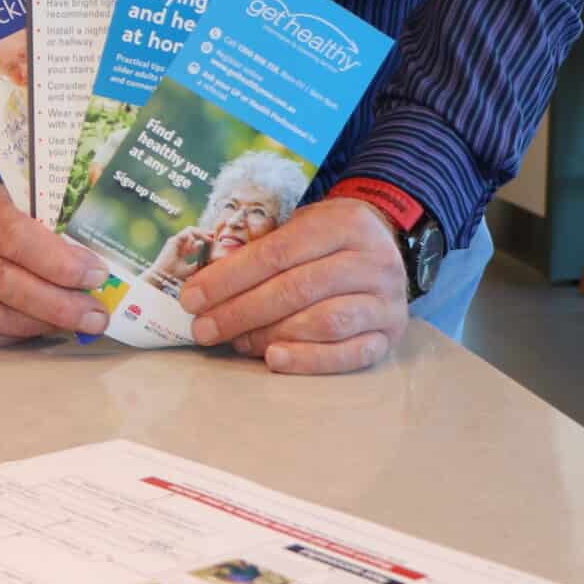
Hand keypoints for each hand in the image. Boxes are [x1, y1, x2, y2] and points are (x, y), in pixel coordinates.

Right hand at [0, 177, 112, 345]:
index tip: (95, 276)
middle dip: (56, 303)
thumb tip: (91, 272)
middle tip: (95, 315)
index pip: (13, 237)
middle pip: (2, 280)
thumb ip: (45, 230)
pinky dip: (15, 335)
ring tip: (75, 324)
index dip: (57, 262)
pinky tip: (40, 328)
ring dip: (40, 324)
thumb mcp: (14, 198)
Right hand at [145, 226, 210, 283]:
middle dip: (205, 233)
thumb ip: (198, 264)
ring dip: (201, 232)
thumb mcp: (191, 270)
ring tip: (209, 238)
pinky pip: (185, 233)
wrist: (162, 277)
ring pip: (190, 230)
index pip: (196, 241)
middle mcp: (180, 244)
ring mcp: (176, 241)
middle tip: (214, 235)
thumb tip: (209, 260)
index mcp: (184, 251)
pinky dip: (193, 237)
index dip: (206, 240)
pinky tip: (197, 244)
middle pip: (194, 233)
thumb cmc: (174, 275)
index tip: (214, 242)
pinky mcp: (173, 240)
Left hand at [177, 198, 406, 372]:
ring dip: (270, 335)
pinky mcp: (392, 334)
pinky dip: (309, 360)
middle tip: (203, 330)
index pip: (277, 254)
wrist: (388, 246)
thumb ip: (262, 250)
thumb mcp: (301, 227)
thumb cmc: (329, 240)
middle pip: (296, 290)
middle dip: (240, 312)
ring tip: (236, 342)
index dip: (229, 278)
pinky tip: (274, 359)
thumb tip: (205, 286)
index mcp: (344, 223)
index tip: (192, 299)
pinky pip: (350, 354)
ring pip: (324, 322)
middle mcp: (372, 261)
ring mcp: (387, 300)